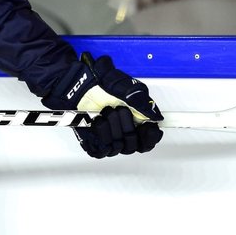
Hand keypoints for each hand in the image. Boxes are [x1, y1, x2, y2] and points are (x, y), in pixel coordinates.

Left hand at [43, 52, 162, 156]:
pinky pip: (104, 149)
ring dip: (112, 126)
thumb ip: (144, 103)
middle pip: (134, 145)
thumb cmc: (100, 85)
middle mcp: (123, 132)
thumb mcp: (127, 88)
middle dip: (127, 125)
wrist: (78, 87)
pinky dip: (101, 132)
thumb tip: (157, 118)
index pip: (149, 141)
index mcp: (136, 121)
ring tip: (105, 111)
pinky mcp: (96, 143)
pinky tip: (98, 121)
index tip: (146, 128)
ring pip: (119, 147)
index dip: (150, 137)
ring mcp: (110, 138)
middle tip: (119, 110)